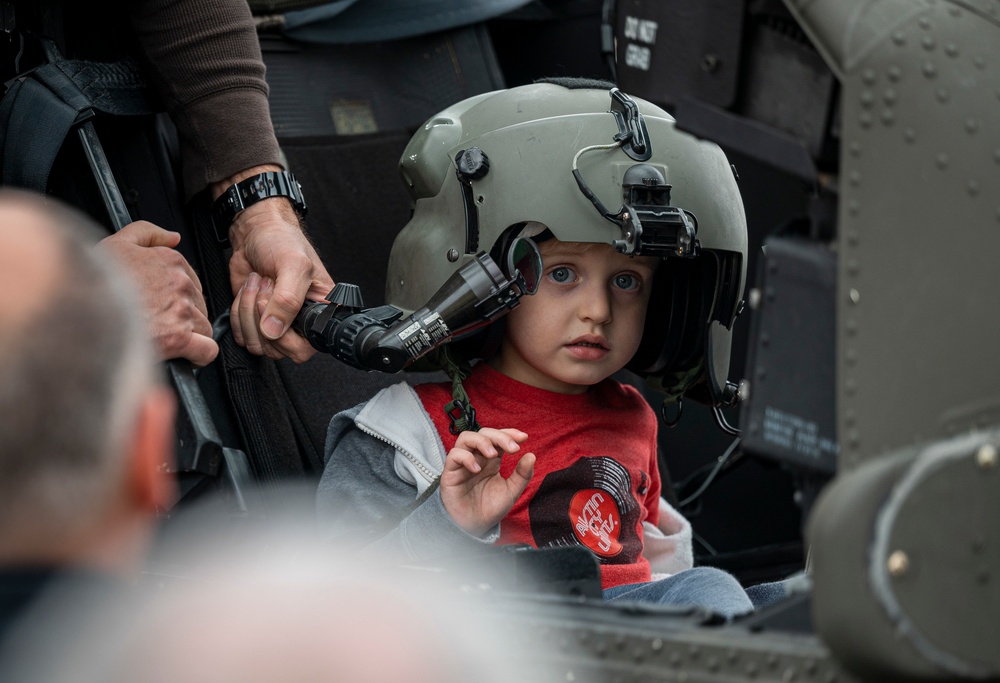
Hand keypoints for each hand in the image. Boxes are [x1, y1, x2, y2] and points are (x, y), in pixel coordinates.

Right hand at [97, 221, 217, 365]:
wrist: (77, 315)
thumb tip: (173, 237)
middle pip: (199, 304)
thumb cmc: (92, 282)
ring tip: (166, 338)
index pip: (192, 280)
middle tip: (159, 322)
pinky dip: (201, 354)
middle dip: (184, 315)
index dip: (179, 295)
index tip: (164, 304)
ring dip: (192, 334)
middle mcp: (181, 284)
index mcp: (170, 261)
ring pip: (204, 326)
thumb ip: (148, 233)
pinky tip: (187, 354)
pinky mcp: (179, 338)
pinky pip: (207, 349)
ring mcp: (182, 311)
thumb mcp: (116, 244)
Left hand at [228, 198, 333, 362]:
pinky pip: (241, 336)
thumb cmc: (283, 242)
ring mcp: (275, 326)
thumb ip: (288, 300)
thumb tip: (273, 331)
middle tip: (267, 286)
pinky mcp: (253, 323)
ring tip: (259, 283)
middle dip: (262, 315)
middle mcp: (299, 325)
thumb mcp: (294, 265)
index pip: (305, 348)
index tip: (273, 302)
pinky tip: (249, 290)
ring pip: (256, 344)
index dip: (284, 334)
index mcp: (321, 314)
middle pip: (276, 349)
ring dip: (248, 311)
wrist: (256, 233)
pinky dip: (237, 313)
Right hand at [439, 428, 534, 536]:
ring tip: (492, 454)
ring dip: (481, 441)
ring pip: (466, 438)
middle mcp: (477, 458)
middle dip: (499, 436)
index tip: (524, 438)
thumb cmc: (490, 508)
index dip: (509, 433)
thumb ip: (522, 475)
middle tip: (513, 448)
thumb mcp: (512, 491)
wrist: (474, 527)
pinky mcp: (450, 473)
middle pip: (484, 433)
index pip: (498, 437)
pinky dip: (466, 457)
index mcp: (491, 460)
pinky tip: (477, 469)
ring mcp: (463, 464)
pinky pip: (454, 455)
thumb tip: (531, 455)